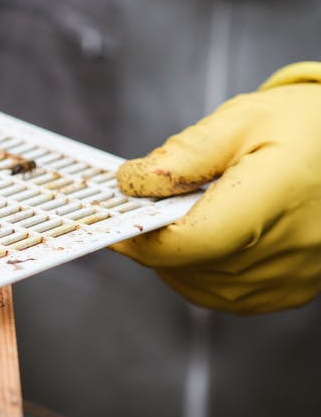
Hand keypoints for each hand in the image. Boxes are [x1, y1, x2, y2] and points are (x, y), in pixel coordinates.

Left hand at [112, 62, 320, 313]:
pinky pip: (222, 295)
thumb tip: (131, 184)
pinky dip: (199, 271)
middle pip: (187, 265)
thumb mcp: (240, 121)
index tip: (115, 218)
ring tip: (182, 216)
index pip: (190, 240)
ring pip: (198, 285)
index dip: (142, 234)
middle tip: (146, 209)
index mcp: (275, 198)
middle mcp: (288, 248)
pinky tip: (205, 238)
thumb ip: (181, 156)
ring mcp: (290, 277)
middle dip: (154, 238)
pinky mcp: (289, 292)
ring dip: (174, 257)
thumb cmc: (302, 128)